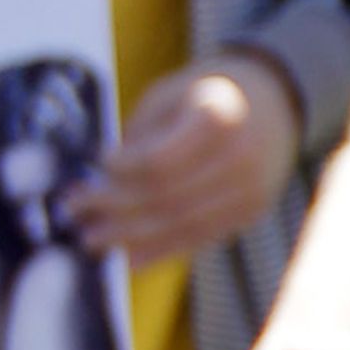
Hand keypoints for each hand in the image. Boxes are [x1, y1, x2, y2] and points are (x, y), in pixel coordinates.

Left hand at [74, 52, 301, 265]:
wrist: (276, 103)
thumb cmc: (209, 93)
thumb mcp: (173, 92)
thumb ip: (141, 134)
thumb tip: (103, 183)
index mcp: (218, 117)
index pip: (159, 160)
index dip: (122, 169)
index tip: (97, 163)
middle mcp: (240, 158)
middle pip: (167, 197)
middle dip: (114, 208)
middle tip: (74, 210)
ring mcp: (250, 191)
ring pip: (180, 224)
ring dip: (131, 236)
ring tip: (92, 238)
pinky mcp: (251, 213)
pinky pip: (200, 238)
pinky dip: (162, 250)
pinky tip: (129, 256)